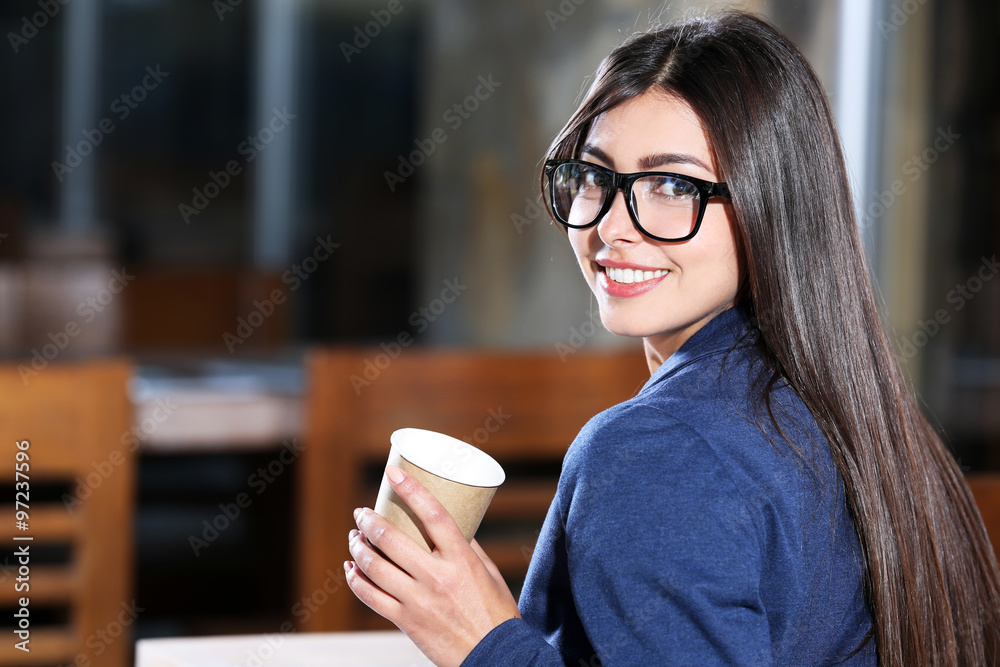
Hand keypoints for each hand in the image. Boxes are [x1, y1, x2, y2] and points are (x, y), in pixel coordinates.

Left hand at [346, 464, 519, 666]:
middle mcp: (437, 577)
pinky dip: (356, 580)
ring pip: (375, 567)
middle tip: (361, 512)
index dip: (411, 490)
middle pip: (392, 539)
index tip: (393, 473)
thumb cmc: (496, 612)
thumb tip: (451, 524)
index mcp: (462, 560)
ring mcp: (419, 600)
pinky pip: (371, 597)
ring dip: (358, 547)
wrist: (495, 656)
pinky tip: (351, 569)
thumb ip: (468, 548)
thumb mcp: (488, 573)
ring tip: (355, 537)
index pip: (434, 515)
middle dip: (369, 521)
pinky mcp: (406, 621)